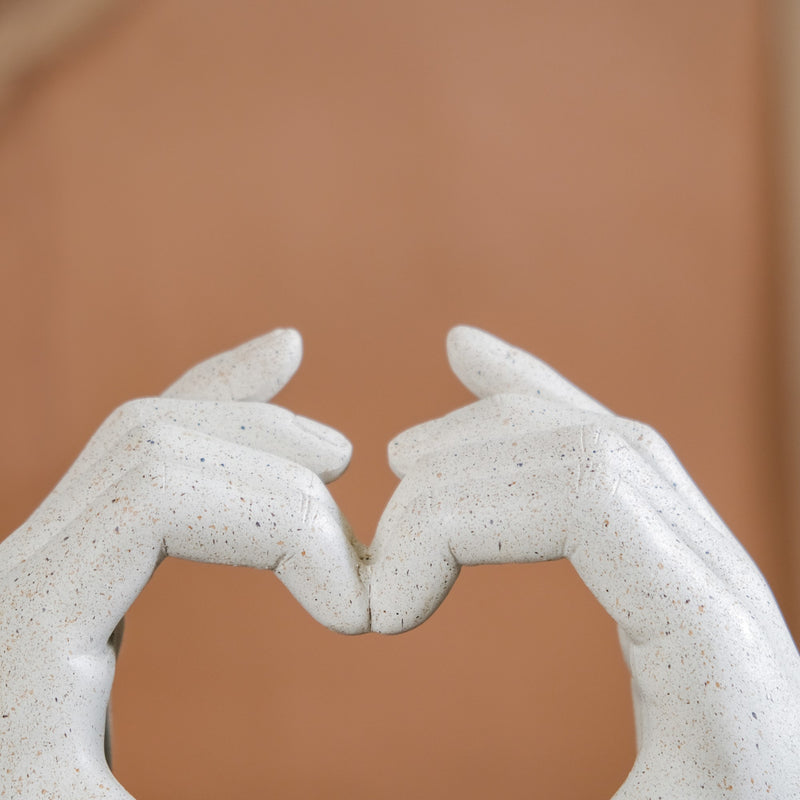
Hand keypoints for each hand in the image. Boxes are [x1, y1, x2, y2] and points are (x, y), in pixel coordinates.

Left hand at [0, 329, 367, 798]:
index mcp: (27, 617)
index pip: (162, 494)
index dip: (282, 527)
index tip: (352, 614)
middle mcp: (24, 562)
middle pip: (162, 445)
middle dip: (281, 483)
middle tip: (357, 552)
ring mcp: (46, 549)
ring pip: (151, 429)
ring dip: (252, 425)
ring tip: (334, 453)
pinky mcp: (77, 556)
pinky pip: (144, 451)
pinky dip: (214, 399)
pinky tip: (275, 360)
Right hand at [369, 326, 799, 797]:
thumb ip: (498, 798)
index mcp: (712, 645)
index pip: (583, 496)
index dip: (455, 521)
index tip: (387, 610)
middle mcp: (723, 581)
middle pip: (583, 454)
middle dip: (455, 482)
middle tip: (381, 552)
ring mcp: (704, 562)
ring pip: (597, 438)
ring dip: (488, 429)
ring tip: (407, 453)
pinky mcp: (675, 563)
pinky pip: (606, 459)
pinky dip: (533, 401)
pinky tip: (474, 360)